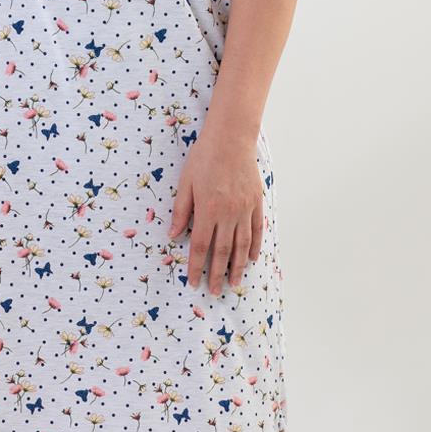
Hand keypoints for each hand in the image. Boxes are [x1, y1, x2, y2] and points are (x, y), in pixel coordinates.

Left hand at [168, 128, 263, 294]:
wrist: (231, 139)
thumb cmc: (204, 158)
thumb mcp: (185, 183)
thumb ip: (181, 211)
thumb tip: (174, 235)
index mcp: (207, 210)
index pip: (199, 246)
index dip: (195, 266)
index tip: (193, 282)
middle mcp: (228, 214)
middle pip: (222, 251)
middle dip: (217, 274)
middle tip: (215, 291)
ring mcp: (244, 209)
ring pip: (241, 245)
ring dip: (237, 267)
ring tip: (234, 283)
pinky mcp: (256, 203)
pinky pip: (256, 230)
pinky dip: (254, 247)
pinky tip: (251, 259)